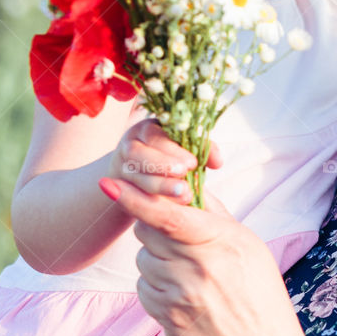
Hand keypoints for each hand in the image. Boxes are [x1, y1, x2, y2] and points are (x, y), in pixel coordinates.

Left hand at [98, 125, 307, 335]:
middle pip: (147, 231)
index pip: (168, 214)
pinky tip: (183, 297)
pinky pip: (143, 288)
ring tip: (190, 276)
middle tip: (179, 240)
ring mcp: (179, 296)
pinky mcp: (166, 319)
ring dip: (157, 261)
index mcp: (220, 243)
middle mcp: (197, 268)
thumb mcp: (251, 248)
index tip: (108, 183)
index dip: (134, 198)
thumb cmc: (262, 297)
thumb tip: (187, 186)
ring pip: (142, 260)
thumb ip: (216, 215)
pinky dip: (156, 287)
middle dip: (156, 229)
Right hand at [103, 118, 223, 201]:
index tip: (193, 163)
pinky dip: (146, 199)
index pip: (157, 134)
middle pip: (138, 152)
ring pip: (133, 173)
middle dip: (163, 164)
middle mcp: (131, 142)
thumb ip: (202, 151)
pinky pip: (127, 192)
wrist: (138, 176)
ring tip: (184, 194)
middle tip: (185, 175)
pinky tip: (164, 207)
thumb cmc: (170, 159)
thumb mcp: (185, 151)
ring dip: (159, 184)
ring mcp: (121, 164)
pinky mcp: (118, 184)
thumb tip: (218, 162)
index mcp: (149, 128)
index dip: (173, 148)